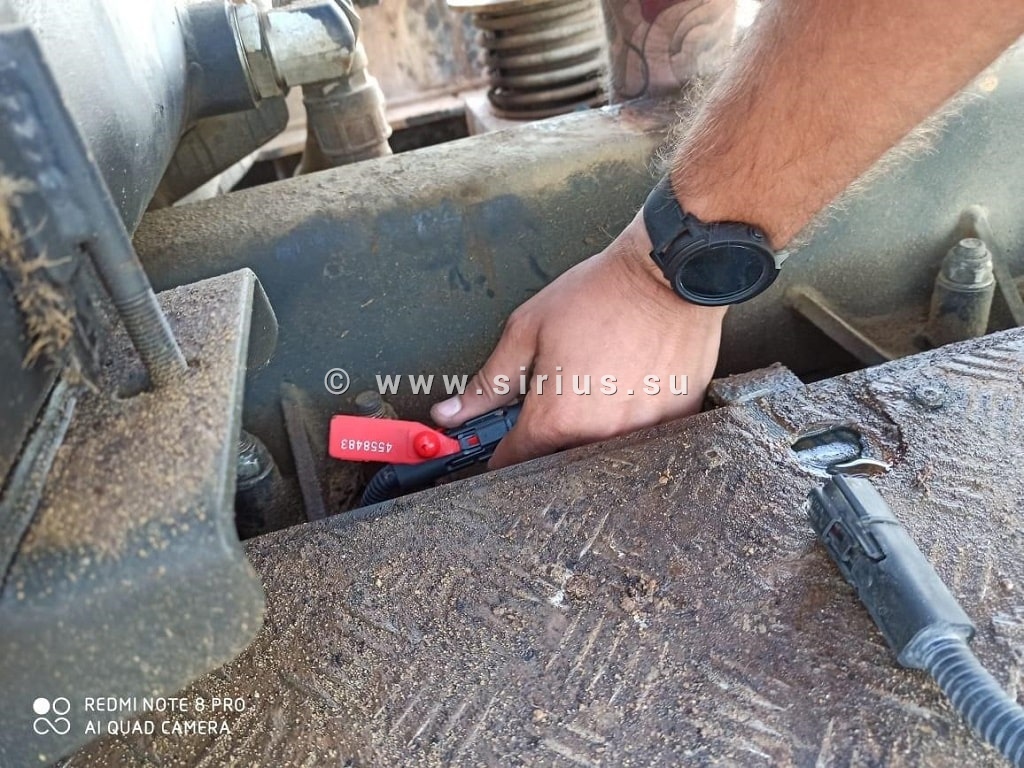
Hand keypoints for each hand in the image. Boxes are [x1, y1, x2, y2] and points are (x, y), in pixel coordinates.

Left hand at [430, 211, 726, 467]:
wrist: (666, 274)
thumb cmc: (601, 295)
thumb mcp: (527, 331)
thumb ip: (488, 382)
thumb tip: (452, 412)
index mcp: (556, 418)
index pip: (516, 461)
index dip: (503, 453)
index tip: (503, 445)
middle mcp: (600, 434)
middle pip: (561, 458)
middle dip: (551, 434)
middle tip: (562, 391)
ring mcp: (642, 432)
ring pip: (604, 448)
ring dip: (593, 426)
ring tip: (600, 378)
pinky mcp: (676, 421)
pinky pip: (644, 435)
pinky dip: (632, 416)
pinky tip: (631, 381)